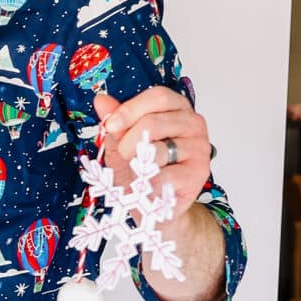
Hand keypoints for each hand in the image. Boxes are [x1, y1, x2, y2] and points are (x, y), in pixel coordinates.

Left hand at [91, 88, 211, 223]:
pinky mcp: (198, 172)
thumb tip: (101, 100)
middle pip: (155, 122)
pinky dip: (149, 183)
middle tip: (123, 154)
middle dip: (129, 140)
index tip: (110, 125)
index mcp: (176, 107)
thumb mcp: (122, 141)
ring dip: (139, 164)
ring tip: (139, 171)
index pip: (158, 97)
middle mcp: (193, 123)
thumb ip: (115, 121)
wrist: (152, 203)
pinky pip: (165, 175)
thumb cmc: (140, 168)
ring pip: (159, 149)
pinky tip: (148, 186)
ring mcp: (199, 147)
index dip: (130, 110)